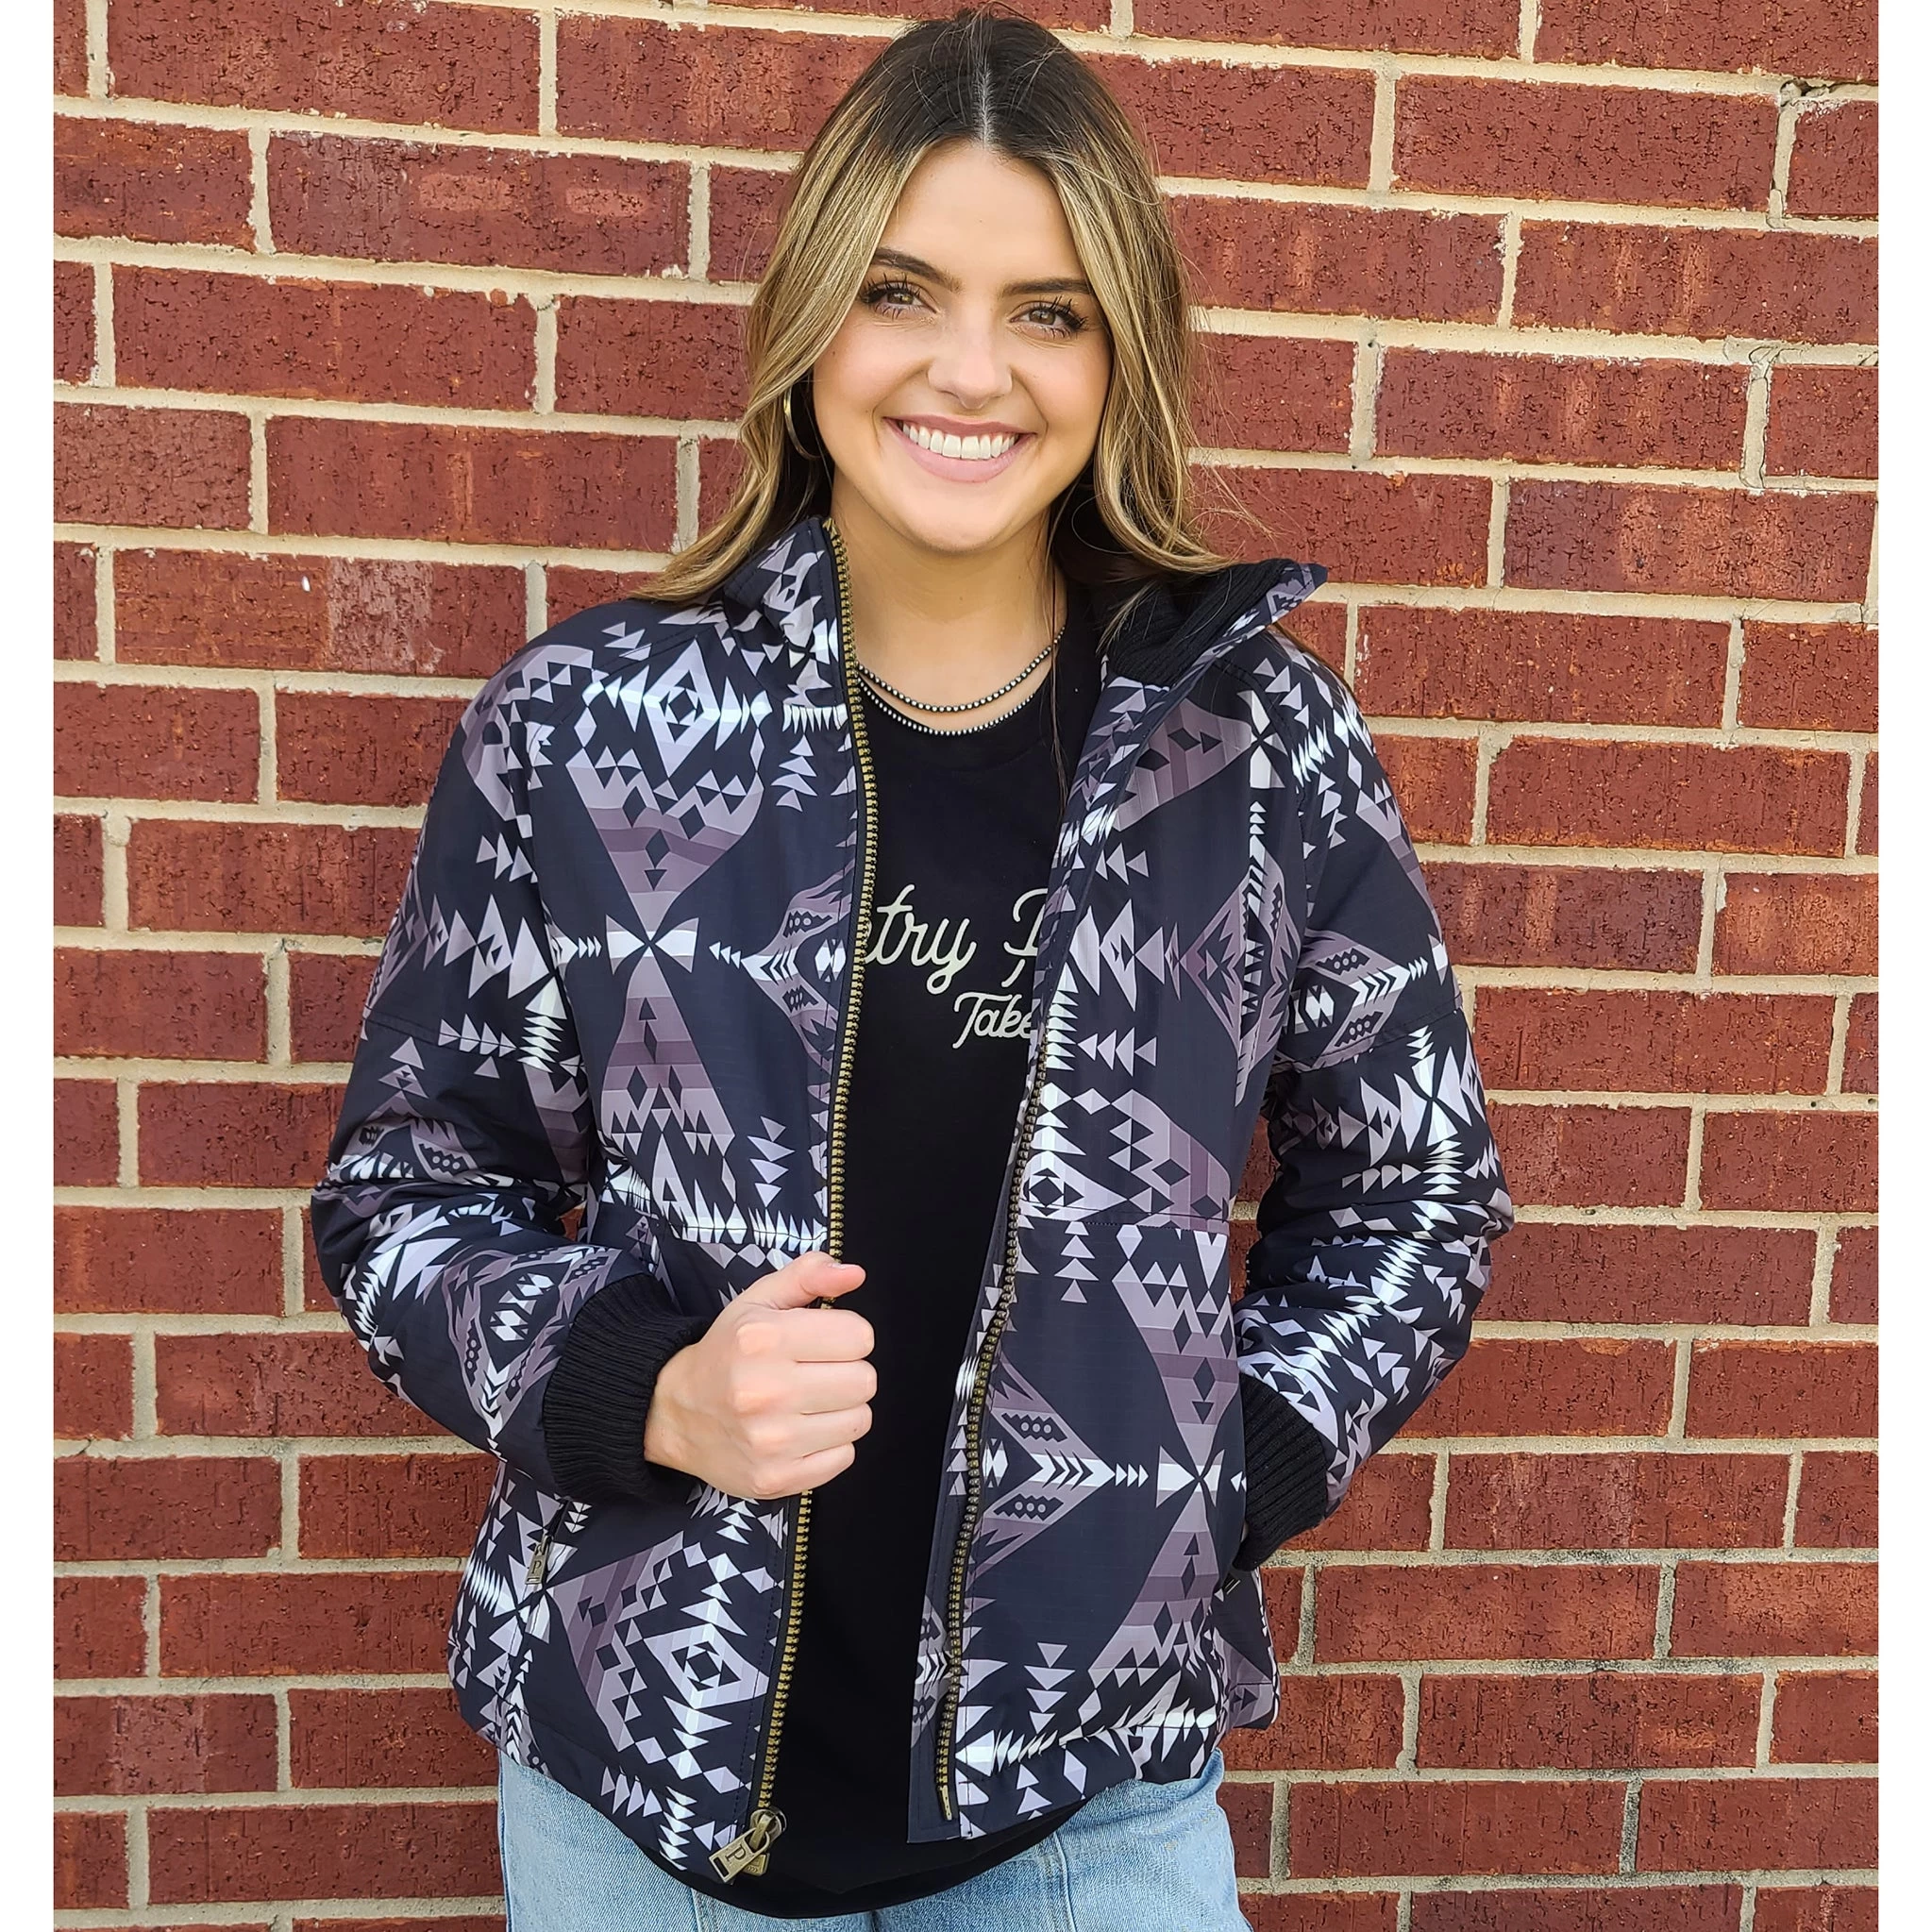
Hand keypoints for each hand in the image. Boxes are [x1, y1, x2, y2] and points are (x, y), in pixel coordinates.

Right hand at [642, 1251, 874, 1500]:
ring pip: (860, 1420)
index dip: (847, 1335)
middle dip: (848, 1372)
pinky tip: (801, 1432)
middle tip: (818, 1374)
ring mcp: (771, 1442)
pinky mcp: (776, 1479)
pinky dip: (830, 1445)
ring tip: (808, 1403)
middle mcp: (765, 1391)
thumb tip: (855, 1274)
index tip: (824, 1341)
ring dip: (841, 1410)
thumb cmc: (728, 1352)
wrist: (674, 1413)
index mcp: (763, 1338)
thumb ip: (808, 1276)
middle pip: (865, 1381)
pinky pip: (844, 1457)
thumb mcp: (758, 1302)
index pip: (860, 1336)